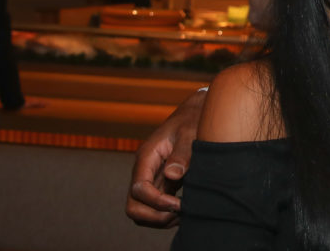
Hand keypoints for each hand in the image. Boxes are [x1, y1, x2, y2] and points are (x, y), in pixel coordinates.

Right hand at [125, 89, 204, 227]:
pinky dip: (167, 213)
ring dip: (159, 218)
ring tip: (185, 214)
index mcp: (147, 157)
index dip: (156, 202)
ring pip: (143, 209)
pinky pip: (156, 206)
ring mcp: (153, 178)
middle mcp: (145, 170)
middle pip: (134, 205)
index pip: (139, 189)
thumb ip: (182, 153)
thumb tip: (173, 175)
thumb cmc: (192, 119)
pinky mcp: (163, 183)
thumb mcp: (190, 131)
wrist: (196, 112)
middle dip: (153, 216)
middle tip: (179, 214)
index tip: (179, 204)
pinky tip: (186, 210)